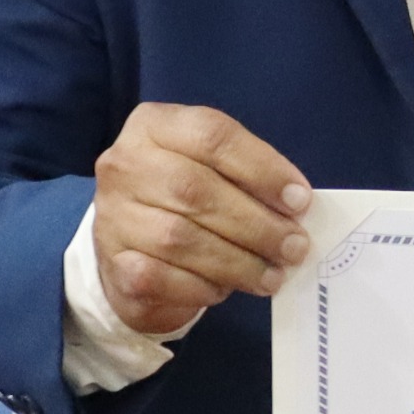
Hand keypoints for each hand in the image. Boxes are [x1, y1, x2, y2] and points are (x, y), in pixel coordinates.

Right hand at [89, 103, 312, 337]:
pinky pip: (163, 277)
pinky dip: (203, 286)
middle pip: (196, 189)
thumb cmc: (186, 201)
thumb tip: (296, 206)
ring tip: (274, 274)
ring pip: (181, 238)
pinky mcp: (114, 263)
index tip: (300, 200)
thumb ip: (249, 178)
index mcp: (154, 126)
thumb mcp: (214, 169)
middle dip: (257, 223)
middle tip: (294, 247)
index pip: (212, 136)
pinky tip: (227, 288)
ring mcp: (113, 214)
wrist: (131, 248)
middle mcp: (126, 164)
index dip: (262, 169)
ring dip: (239, 261)